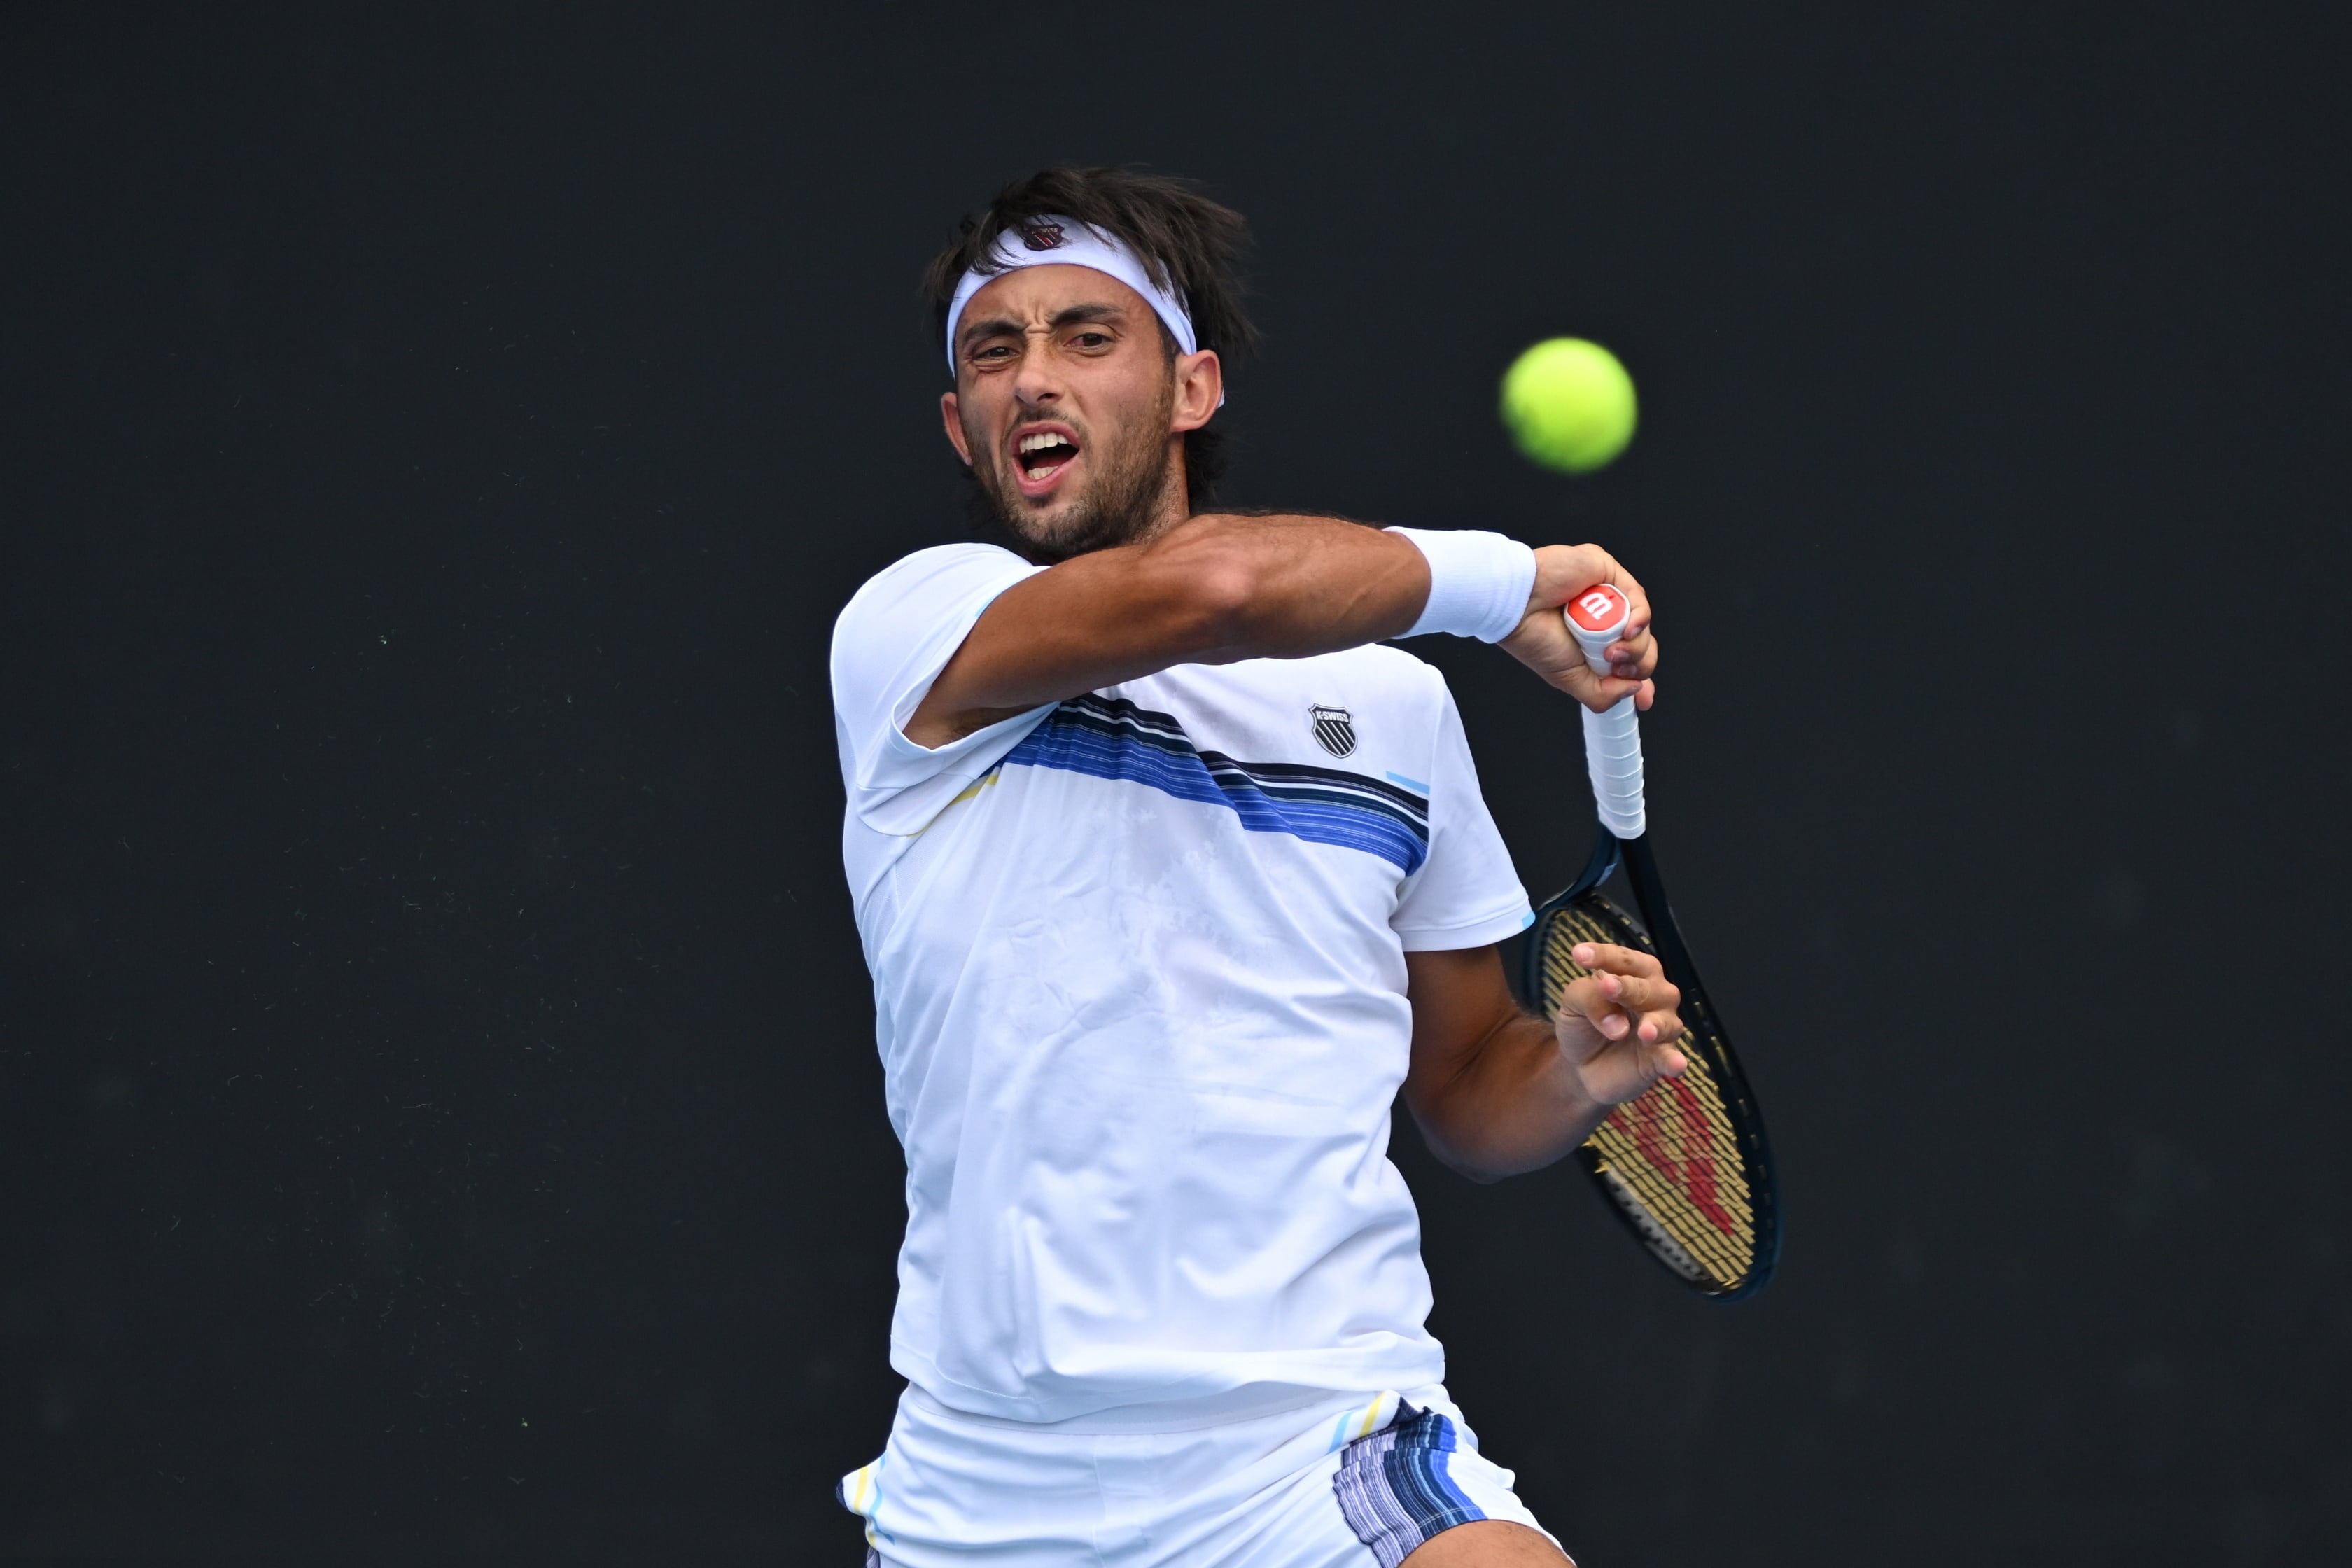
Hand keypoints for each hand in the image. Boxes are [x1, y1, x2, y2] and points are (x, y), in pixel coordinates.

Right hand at [1497, 543, 1657, 713]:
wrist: (1518, 606)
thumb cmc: (1534, 637)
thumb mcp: (1570, 679)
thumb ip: (1602, 694)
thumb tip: (1635, 689)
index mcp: (1591, 645)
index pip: (1627, 662)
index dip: (1639, 679)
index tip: (1644, 700)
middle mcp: (1601, 621)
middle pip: (1641, 645)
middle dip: (1637, 664)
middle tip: (1617, 668)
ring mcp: (1606, 598)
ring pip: (1642, 626)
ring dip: (1635, 645)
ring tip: (1610, 651)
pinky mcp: (1609, 574)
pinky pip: (1638, 598)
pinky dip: (1640, 619)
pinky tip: (1627, 630)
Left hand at [1554, 942, 1686, 1107]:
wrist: (1581, 1067)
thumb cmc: (1584, 1025)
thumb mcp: (1573, 1005)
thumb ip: (1588, 998)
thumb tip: (1617, 1024)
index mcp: (1631, 975)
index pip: (1623, 960)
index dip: (1604, 956)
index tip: (1579, 955)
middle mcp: (1653, 996)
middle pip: (1647, 987)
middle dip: (1629, 987)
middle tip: (1608, 986)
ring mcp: (1660, 1028)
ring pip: (1665, 1021)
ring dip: (1655, 1025)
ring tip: (1645, 1032)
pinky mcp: (1660, 1059)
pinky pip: (1671, 1058)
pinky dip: (1674, 1061)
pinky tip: (1677, 1065)